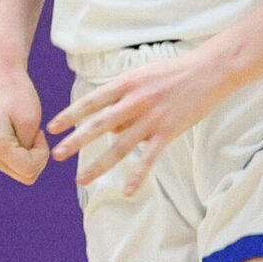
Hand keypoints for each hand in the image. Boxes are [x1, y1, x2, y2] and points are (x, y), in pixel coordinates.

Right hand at [0, 65, 48, 183]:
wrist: (3, 77)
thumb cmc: (19, 94)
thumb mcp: (31, 122)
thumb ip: (31, 151)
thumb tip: (29, 170)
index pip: (29, 170)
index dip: (42, 153)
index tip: (40, 132)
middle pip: (26, 175)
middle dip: (38, 157)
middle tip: (36, 132)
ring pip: (22, 172)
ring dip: (32, 155)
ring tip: (28, 131)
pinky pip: (16, 164)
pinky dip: (25, 153)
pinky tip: (21, 134)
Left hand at [52, 45, 230, 195]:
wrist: (210, 70)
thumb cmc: (174, 72)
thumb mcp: (142, 76)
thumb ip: (123, 98)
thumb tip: (109, 127)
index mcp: (126, 84)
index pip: (91, 102)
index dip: (70, 115)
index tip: (52, 128)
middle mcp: (135, 101)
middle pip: (99, 125)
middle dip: (76, 141)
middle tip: (57, 155)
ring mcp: (152, 118)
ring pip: (120, 146)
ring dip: (98, 164)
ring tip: (81, 179)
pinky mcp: (169, 131)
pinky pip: (149, 158)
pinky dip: (137, 176)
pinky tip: (126, 191)